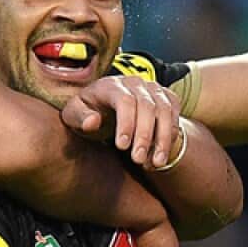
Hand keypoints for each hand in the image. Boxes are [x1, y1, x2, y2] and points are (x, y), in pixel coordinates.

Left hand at [62, 75, 184, 169]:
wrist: (103, 106)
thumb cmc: (86, 112)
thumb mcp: (73, 115)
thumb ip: (79, 117)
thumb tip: (92, 122)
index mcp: (110, 85)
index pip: (124, 101)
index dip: (126, 123)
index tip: (122, 146)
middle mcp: (135, 82)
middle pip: (148, 106)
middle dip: (145, 136)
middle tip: (138, 160)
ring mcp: (152, 88)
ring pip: (165, 111)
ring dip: (163, 139)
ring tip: (156, 163)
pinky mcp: (165, 97)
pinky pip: (173, 115)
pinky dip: (170, 135)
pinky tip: (159, 155)